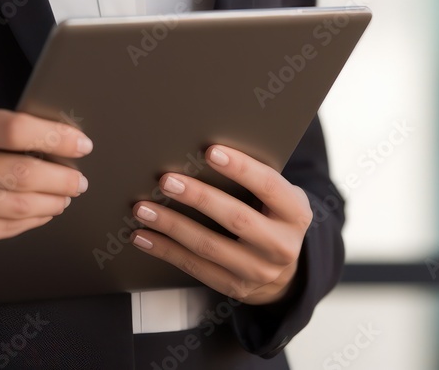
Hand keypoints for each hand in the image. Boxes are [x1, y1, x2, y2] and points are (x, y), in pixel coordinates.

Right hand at [0, 108, 91, 289]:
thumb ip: (16, 137)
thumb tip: (70, 141)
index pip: (14, 127)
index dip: (54, 137)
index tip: (82, 145)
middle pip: (21, 170)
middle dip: (61, 179)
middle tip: (79, 182)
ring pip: (18, 203)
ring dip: (51, 202)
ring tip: (64, 198)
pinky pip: (7, 226)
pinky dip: (34, 220)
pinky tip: (43, 213)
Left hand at [129, 144, 312, 304]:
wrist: (285, 272)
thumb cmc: (271, 217)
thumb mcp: (277, 198)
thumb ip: (253, 179)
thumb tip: (203, 151)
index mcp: (295, 213)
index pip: (268, 186)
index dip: (241, 168)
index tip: (211, 151)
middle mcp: (281, 245)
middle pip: (236, 218)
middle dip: (198, 197)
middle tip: (166, 180)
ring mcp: (258, 271)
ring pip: (208, 246)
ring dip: (171, 225)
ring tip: (143, 208)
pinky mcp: (234, 287)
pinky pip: (194, 267)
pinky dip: (165, 250)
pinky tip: (143, 236)